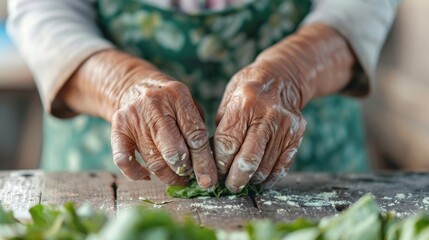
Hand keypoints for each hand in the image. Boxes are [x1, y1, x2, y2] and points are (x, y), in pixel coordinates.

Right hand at [59, 50, 216, 187]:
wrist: (135, 86)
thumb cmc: (170, 102)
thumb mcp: (188, 105)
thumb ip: (197, 130)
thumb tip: (206, 166)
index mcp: (178, 96)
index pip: (195, 135)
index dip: (203, 162)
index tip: (208, 179)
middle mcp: (155, 105)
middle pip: (173, 150)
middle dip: (184, 169)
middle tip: (188, 175)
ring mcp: (134, 117)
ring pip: (153, 160)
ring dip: (167, 175)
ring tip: (175, 177)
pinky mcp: (118, 128)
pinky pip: (124, 160)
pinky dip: (136, 174)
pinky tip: (147, 175)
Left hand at [214, 61, 305, 191]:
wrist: (282, 77)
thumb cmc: (248, 88)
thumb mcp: (229, 98)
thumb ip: (222, 127)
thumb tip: (213, 159)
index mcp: (245, 102)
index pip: (228, 143)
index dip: (220, 163)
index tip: (215, 172)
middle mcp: (267, 114)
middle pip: (247, 159)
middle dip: (235, 179)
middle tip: (228, 186)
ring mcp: (285, 126)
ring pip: (265, 167)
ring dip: (251, 180)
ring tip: (241, 182)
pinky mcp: (297, 135)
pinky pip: (282, 166)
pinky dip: (269, 178)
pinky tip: (259, 179)